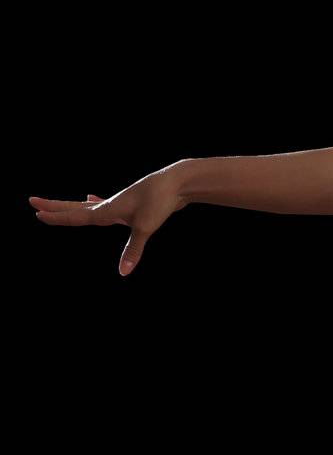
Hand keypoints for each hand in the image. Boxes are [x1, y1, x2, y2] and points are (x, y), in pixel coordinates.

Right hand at [30, 162, 189, 275]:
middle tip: (33, 201)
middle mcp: (110, 204)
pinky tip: (92, 197)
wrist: (178, 181)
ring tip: (56, 204)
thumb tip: (123, 272)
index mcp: (107, 210)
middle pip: (75, 207)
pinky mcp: (132, 202)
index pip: (75, 216)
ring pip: (89, 206)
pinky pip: (106, 203)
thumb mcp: (145, 227)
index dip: (56, 217)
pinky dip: (96, 202)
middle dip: (54, 206)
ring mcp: (120, 202)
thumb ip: (133, 250)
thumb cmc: (160, 201)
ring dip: (71, 206)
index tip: (37, 213)